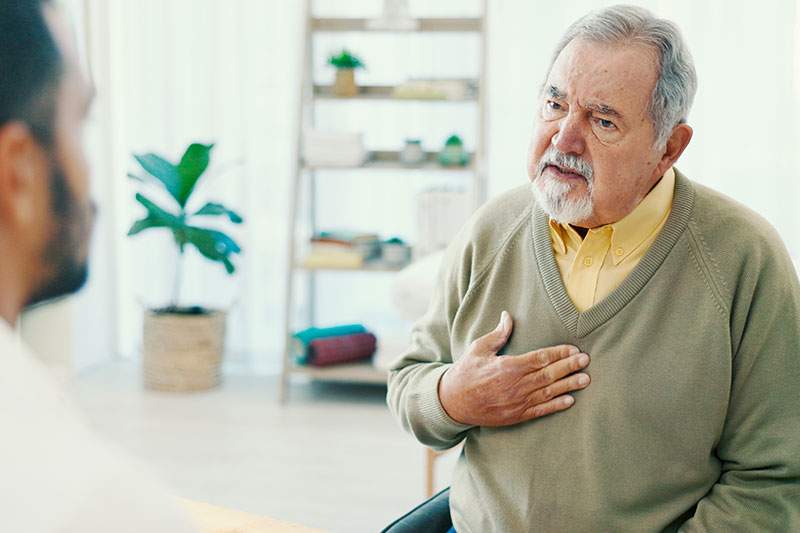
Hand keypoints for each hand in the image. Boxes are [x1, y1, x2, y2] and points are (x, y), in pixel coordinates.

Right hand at [438, 311, 590, 426]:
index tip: (573, 348)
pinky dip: (556, 406)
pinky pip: (540, 410)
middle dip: (569, 367)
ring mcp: (517, 402)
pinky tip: (569, 400)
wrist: (453, 403)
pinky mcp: (516, 415)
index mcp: (507, 366)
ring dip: (568, 385)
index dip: (559, 353)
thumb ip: (497, 334)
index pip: (540, 358)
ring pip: (549, 392)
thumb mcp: (478, 349)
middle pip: (549, 374)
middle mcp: (515, 385)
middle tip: (586, 360)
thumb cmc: (466, 372)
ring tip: (585, 380)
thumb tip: (508, 316)